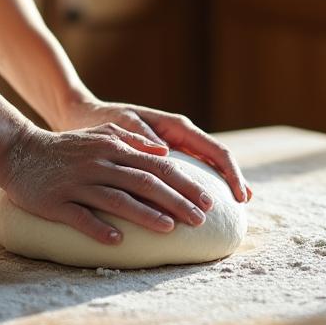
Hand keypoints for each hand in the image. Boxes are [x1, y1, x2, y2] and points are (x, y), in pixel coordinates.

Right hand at [0, 123, 217, 244]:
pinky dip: (98, 228)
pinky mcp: (55, 202)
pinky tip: (117, 241)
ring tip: (170, 229)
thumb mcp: (100, 134)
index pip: (156, 165)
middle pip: (144, 182)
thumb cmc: (65, 147)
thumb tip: (164, 151)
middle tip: (201, 219)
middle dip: (176, 201)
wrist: (17, 150)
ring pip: (117, 199)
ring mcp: (76, 183)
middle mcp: (98, 164)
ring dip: (146, 215)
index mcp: (112, 147)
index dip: (184, 183)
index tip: (207, 200)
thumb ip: (132, 140)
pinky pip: (79, 217)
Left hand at [51, 99, 252, 203]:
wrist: (82, 116)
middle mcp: (178, 135)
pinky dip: (198, 186)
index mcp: (174, 126)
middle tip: (243, 205)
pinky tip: (200, 203)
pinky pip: (187, 172)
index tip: (240, 195)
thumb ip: (140, 134)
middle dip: (231, 180)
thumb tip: (164, 151)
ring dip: (219, 184)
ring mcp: (172, 146)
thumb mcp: (119, 124)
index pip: (215, 150)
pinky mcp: (162, 157)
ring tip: (233, 207)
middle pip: (216, 159)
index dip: (231, 173)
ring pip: (205, 166)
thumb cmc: (100, 119)